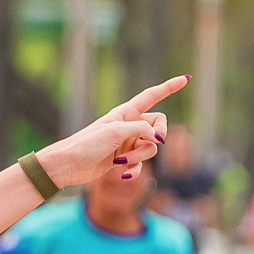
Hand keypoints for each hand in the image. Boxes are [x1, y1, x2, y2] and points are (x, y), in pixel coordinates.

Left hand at [34, 75, 189, 189]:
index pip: (152, 96)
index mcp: (125, 112)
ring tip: (120, 162)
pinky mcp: (122, 159)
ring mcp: (127, 143)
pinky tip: (124, 175)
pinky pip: (140, 164)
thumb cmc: (87, 144)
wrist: (67, 165)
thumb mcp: (116, 132)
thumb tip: (159, 138)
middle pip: (158, 125)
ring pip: (150, 148)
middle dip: (157, 136)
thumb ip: (141, 129)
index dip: (169, 87)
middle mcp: (128, 126)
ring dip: (139, 157)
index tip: (186, 78)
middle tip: (150, 141)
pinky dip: (135, 170)